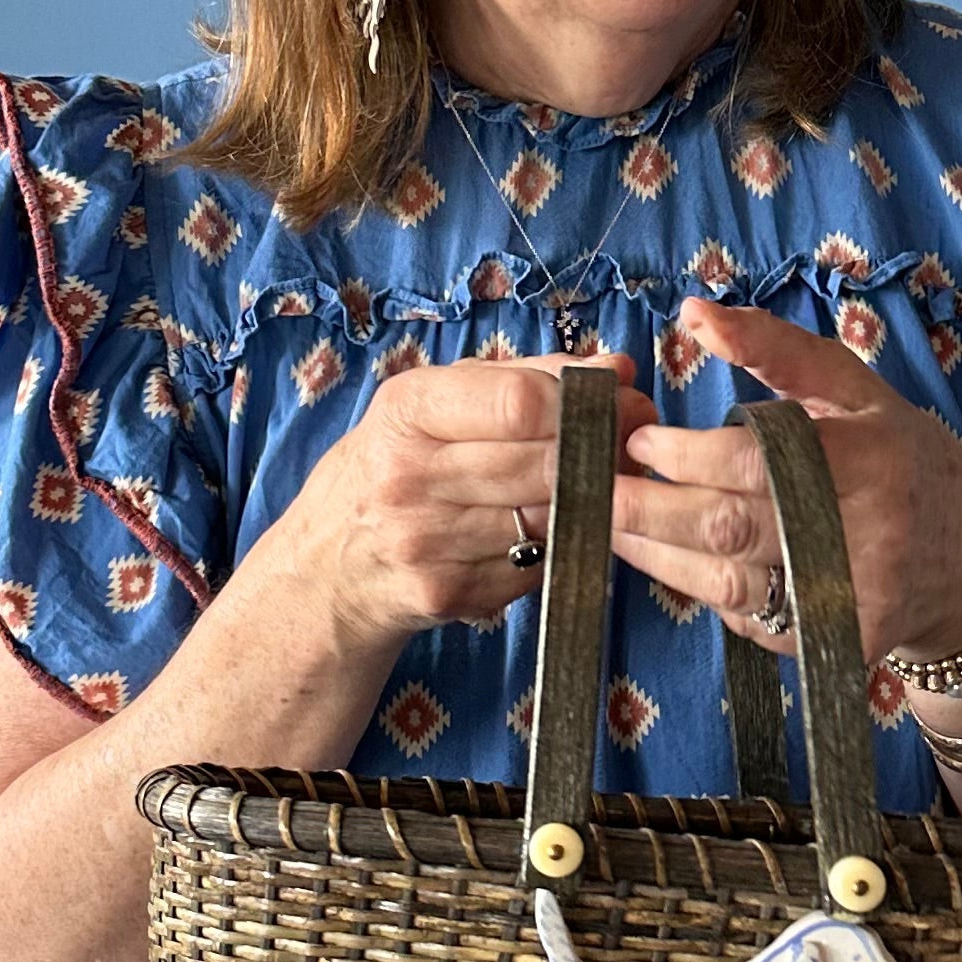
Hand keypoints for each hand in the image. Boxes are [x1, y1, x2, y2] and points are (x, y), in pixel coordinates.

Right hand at [261, 351, 642, 655]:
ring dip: (595, 500)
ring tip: (608, 481)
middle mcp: (411, 477)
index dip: (583, 401)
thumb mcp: (431, 407)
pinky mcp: (452, 594)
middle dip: (605, 449)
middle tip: (633, 441)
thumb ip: (524, 379)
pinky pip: (538, 564)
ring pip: (551, 517)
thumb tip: (616, 367)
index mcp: (407, 413)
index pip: (518, 402)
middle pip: (544, 461)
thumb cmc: (390, 468)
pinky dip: (561, 546)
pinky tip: (560, 528)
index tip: (618, 400)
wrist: (327, 569)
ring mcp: (429, 542)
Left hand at [612, 301, 961, 667]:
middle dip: (648, 509)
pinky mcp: (838, 648)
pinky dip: (702, 591)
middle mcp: (866, 534)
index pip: (757, 461)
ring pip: (729, 584)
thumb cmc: (904, 462)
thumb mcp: (857, 390)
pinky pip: (749, 621)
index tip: (636, 440)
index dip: (684, 456)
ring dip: (656, 555)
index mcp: (870, 459)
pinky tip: (669, 562)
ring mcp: (853, 600)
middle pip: (731, 527)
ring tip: (608, 525)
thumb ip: (776, 348)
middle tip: (593, 487)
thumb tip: (692, 313)